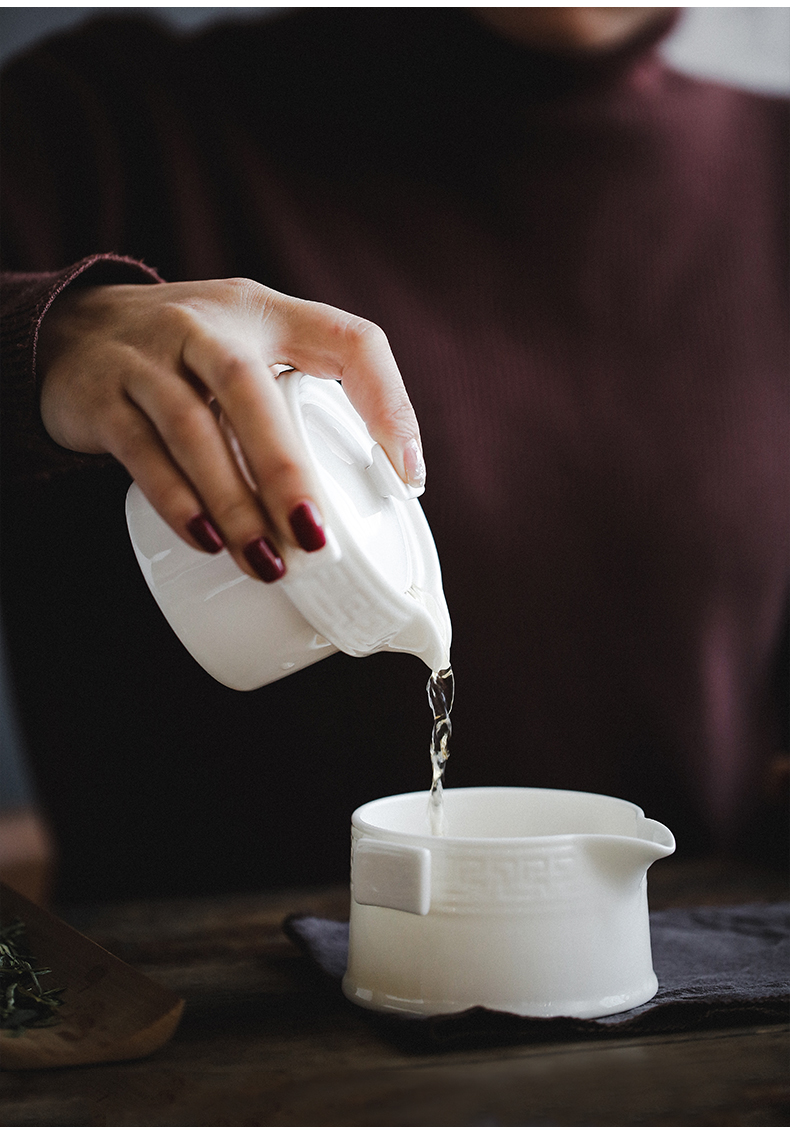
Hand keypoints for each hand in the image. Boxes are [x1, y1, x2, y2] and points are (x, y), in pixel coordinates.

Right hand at [38, 277, 424, 580]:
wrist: (71, 330)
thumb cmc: (190, 357)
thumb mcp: (252, 349)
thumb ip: (303, 394)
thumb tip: (378, 487)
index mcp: (266, 313)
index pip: (348, 339)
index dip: (388, 403)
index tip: (406, 477)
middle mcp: (206, 326)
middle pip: (251, 390)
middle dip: (286, 471)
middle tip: (315, 540)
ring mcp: (146, 356)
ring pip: (193, 429)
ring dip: (234, 503)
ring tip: (268, 563)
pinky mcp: (100, 395)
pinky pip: (142, 453)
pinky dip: (177, 502)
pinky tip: (206, 542)